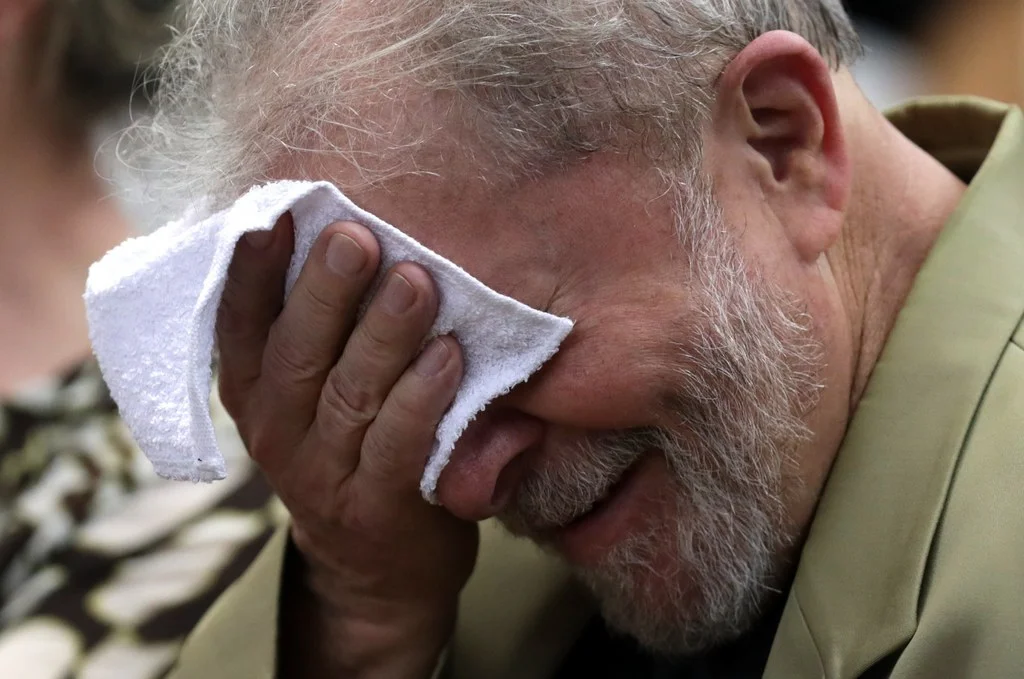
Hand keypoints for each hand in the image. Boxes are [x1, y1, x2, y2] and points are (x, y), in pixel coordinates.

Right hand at [216, 214, 477, 676]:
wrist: (376, 566)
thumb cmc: (351, 448)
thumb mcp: (311, 394)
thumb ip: (318, 329)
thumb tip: (341, 224)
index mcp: (253, 391)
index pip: (240, 324)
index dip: (254, 271)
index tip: (279, 213)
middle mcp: (275, 431)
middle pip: (295, 353)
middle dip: (325, 291)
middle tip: (356, 236)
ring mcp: (323, 474)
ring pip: (347, 394)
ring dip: (382, 335)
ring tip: (415, 281)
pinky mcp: (376, 508)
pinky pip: (398, 445)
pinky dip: (422, 399)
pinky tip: (449, 354)